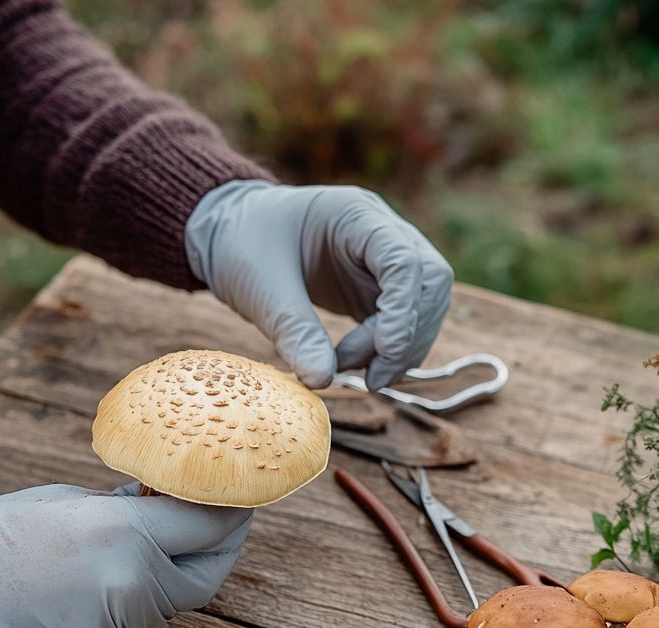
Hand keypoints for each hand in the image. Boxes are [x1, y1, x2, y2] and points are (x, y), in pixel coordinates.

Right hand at [0, 484, 251, 627]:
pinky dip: (139, 600)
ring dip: (178, 573)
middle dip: (223, 547)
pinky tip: (116, 577)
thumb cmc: (4, 530)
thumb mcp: (73, 499)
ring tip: (163, 543)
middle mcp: (129, 585)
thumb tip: (173, 499)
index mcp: (123, 534)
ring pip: (174, 602)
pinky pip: (138, 624)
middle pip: (207, 574)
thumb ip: (131, 504)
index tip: (241, 495)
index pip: (208, 525)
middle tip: (226, 522)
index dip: (233, 510)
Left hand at [185, 181, 453, 389]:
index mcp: (355, 215)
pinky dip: (390, 351)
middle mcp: (382, 232)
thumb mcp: (261, 287)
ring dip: (401, 348)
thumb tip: (324, 381)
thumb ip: (295, 331)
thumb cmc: (241, 245)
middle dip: (407, 335)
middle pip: (429, 283)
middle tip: (369, 377)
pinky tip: (356, 367)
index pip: (404, 260)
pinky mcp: (378, 289)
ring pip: (425, 306)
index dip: (403, 310)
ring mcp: (385, 261)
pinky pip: (405, 322)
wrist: (228, 234)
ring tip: (353, 373)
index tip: (384, 353)